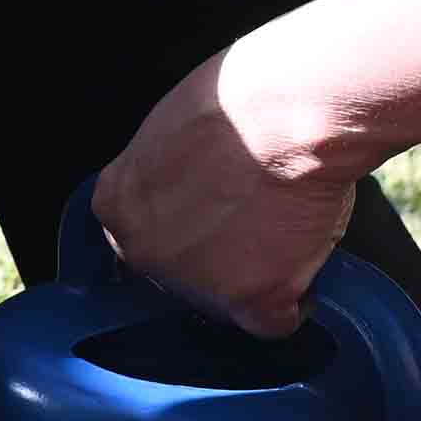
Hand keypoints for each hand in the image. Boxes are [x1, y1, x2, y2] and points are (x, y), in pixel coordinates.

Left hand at [93, 37, 363, 339]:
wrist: (287, 112)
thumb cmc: (236, 97)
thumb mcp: (169, 130)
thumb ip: (163, 177)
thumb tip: (187, 194)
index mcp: (115, 205)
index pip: (144, 236)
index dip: (185, 228)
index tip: (213, 215)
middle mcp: (142, 252)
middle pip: (179, 276)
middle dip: (215, 258)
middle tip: (254, 221)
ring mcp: (194, 284)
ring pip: (226, 302)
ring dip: (256, 277)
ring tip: (286, 226)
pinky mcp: (251, 300)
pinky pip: (274, 322)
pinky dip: (294, 300)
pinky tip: (305, 263)